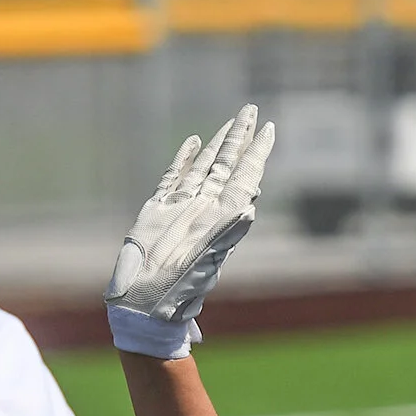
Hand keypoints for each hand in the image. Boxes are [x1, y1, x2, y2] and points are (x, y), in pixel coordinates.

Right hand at [105, 104, 275, 355]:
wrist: (145, 305)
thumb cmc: (177, 288)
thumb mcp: (207, 258)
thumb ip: (227, 230)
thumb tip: (250, 205)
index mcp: (220, 217)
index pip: (244, 174)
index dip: (257, 151)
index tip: (271, 127)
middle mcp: (204, 209)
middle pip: (226, 164)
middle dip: (240, 138)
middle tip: (252, 110)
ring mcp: (181, 209)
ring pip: (203, 168)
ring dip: (218, 145)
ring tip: (231, 123)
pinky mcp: (157, 212)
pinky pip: (174, 178)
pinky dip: (184, 160)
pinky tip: (193, 143)